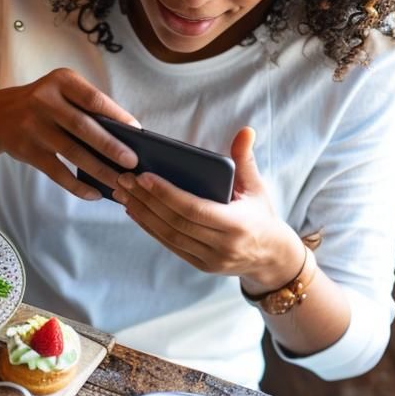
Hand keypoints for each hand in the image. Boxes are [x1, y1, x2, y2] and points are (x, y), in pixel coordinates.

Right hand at [0, 68, 139, 199]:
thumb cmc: (45, 104)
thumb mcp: (62, 92)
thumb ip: (87, 107)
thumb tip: (125, 137)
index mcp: (61, 81)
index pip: (93, 99)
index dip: (117, 115)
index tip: (138, 131)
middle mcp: (44, 101)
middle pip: (83, 127)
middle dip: (111, 146)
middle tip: (132, 163)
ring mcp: (33, 126)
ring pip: (72, 152)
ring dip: (99, 169)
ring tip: (119, 182)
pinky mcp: (26, 150)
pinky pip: (57, 172)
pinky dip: (77, 185)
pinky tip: (94, 193)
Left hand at [115, 127, 302, 288]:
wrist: (271, 256)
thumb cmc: (260, 214)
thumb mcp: (257, 187)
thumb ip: (246, 159)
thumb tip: (246, 130)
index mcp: (237, 224)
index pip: (194, 209)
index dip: (167, 194)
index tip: (144, 177)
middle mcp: (222, 246)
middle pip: (175, 222)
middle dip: (147, 200)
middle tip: (124, 179)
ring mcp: (210, 259)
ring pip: (168, 236)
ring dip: (142, 213)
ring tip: (123, 193)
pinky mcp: (200, 265)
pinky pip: (170, 245)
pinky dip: (149, 228)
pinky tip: (134, 211)